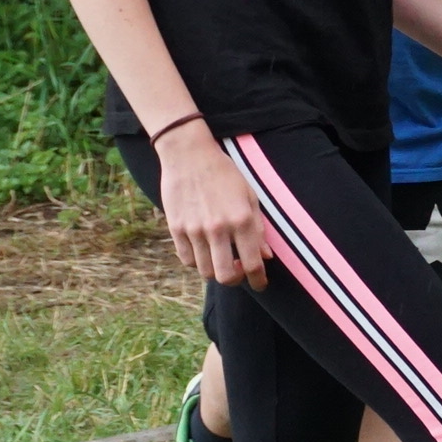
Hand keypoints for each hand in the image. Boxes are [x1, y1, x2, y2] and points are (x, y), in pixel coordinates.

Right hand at [159, 132, 268, 289]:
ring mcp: (194, 230)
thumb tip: (266, 257)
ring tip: (221, 258)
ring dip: (215, 270)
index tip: (260, 285)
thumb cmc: (225, 174)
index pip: (253, 264)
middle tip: (239, 271)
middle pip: (226, 276)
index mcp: (242, 220)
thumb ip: (258, 228)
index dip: (259, 281)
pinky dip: (197, 261)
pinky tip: (204, 250)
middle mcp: (218, 228)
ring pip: (205, 270)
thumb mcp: (250, 196)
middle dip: (236, 279)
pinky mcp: (175, 228)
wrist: (189, 155)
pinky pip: (187, 259)